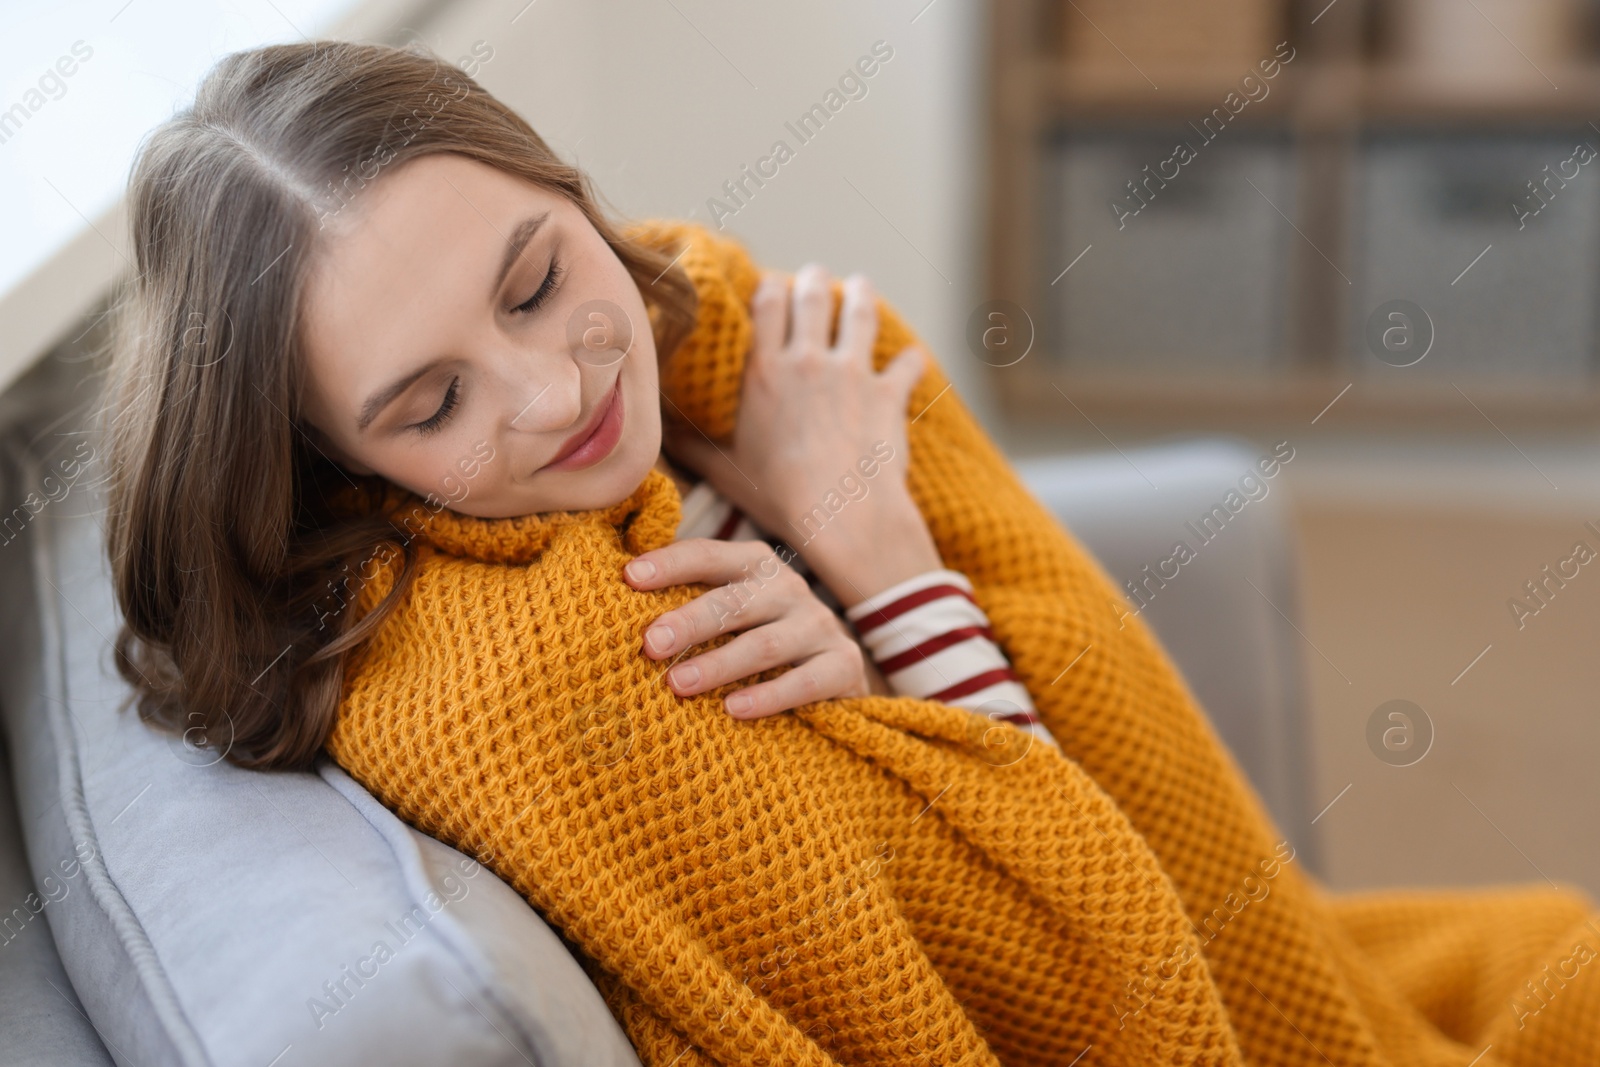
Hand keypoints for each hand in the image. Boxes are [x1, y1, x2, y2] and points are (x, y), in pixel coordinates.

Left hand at [623, 537, 870, 718]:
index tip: (629, 577)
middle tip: (650, 644)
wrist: (833, 673)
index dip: (670, 563)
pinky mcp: (843, 665)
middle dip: (690, 621)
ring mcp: (819, 626)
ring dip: (719, 664)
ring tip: (679, 685)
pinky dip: (769, 697)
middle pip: (735, 601)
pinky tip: (733, 710)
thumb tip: (609, 598)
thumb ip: (685, 599)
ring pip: (766, 644)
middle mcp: (788, 588)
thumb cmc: (756, 637)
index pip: (709, 556)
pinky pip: (806, 682)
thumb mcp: (727, 610)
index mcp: (754, 565)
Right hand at [662, 264, 941, 606]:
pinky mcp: (888, 394)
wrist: (840, 515)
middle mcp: (808, 361)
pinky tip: (911, 358)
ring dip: (861, 295)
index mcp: (765, 372)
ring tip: (860, 286)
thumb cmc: (779, 498)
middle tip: (815, 277)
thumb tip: (662, 436)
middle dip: (814, 280)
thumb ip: (692, 449)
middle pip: (813, 295)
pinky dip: (910, 360)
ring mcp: (852, 373)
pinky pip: (906, 364)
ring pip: (860, 313)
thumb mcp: (725, 472)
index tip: (772, 289)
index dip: (771, 289)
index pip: (768, 304)